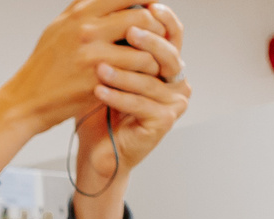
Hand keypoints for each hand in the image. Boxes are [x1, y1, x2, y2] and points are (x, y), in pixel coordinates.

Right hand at [0, 0, 169, 171]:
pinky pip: (134, 74)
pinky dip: (145, 75)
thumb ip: (83, 9)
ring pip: (143, 49)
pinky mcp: (97, 81)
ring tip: (153, 60)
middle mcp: (86, 31)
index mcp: (79, 14)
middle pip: (141, 18)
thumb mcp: (58, 28)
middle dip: (157, 27)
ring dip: (155, 55)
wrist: (25, 102)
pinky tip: (143, 77)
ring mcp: (92, 56)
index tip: (156, 5)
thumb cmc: (44, 66)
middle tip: (159, 37)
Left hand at [72, 4, 188, 218]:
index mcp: (167, 65)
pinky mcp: (164, 121)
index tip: (147, 4)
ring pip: (151, 80)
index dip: (163, 18)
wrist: (96, 149)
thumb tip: (111, 5)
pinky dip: (118, 97)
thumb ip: (115, 41)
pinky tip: (98, 91)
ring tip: (100, 67)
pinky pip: (140, 104)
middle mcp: (177, 81)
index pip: (172, 33)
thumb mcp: (107, 68)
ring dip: (124, 73)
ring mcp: (174, 102)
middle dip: (148, 41)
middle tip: (129, 30)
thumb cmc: (98, 109)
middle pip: (168, 54)